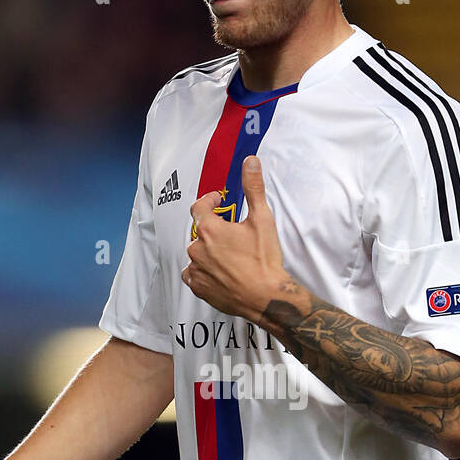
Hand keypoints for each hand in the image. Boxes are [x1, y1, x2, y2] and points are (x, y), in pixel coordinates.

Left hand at [181, 154, 285, 320]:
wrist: (266, 297)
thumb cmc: (264, 260)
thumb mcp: (262, 219)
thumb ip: (253, 188)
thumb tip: (250, 162)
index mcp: (209, 229)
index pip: (199, 206)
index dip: (209, 201)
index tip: (218, 202)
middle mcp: (197, 248)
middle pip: (200, 232)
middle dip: (214, 230)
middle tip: (232, 235)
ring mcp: (196, 269)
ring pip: (196, 254)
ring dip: (208, 251)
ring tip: (228, 256)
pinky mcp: (199, 288)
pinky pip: (193, 275)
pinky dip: (202, 271)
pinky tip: (218, 272)